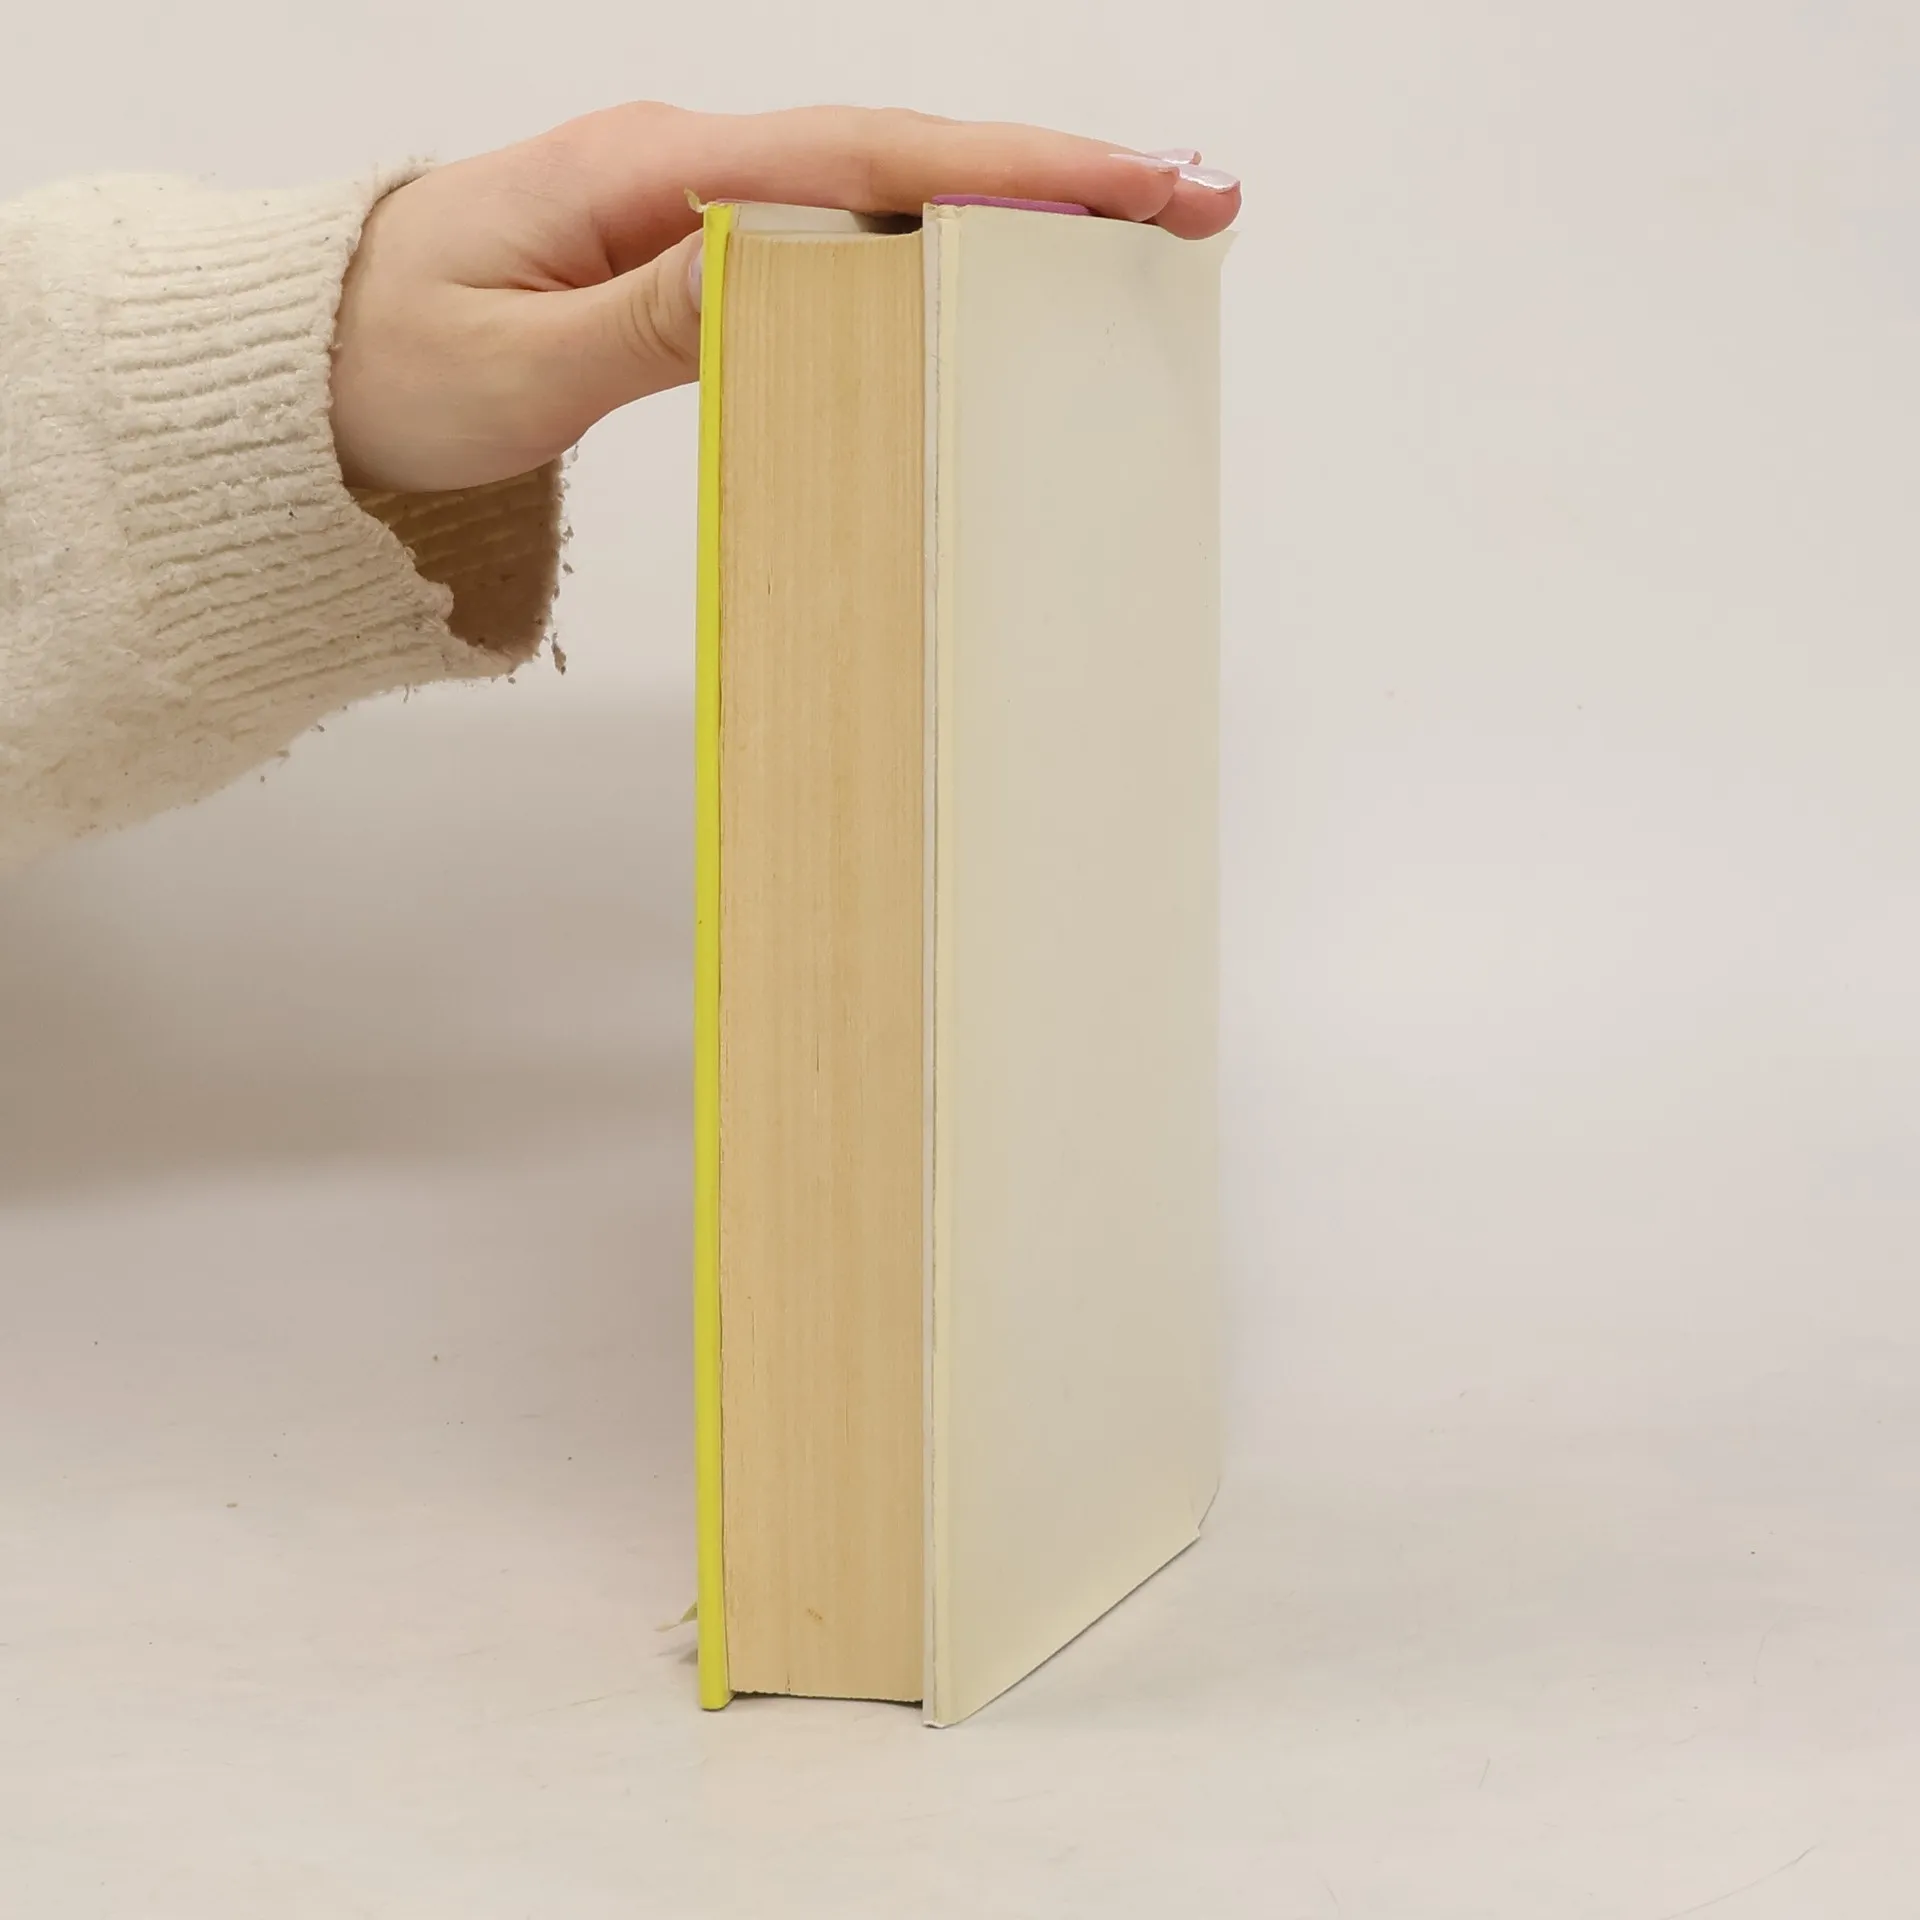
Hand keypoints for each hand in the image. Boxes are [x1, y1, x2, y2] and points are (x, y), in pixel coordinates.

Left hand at [329, 103, 1239, 494]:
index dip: (1009, 173)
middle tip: (1190, 201)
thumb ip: (648, 318)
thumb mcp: (508, 364)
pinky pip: (830, 237)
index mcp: (646, 176)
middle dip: (1053, 177)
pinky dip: (926, 246)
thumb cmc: (383, 366)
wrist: (302, 370)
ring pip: (878, 194)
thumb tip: (784, 269)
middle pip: (901, 156)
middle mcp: (680, 170)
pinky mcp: (685, 251)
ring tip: (1132, 233)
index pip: (863, 160)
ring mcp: (687, 205)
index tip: (1129, 185)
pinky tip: (990, 269)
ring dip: (1007, 208)